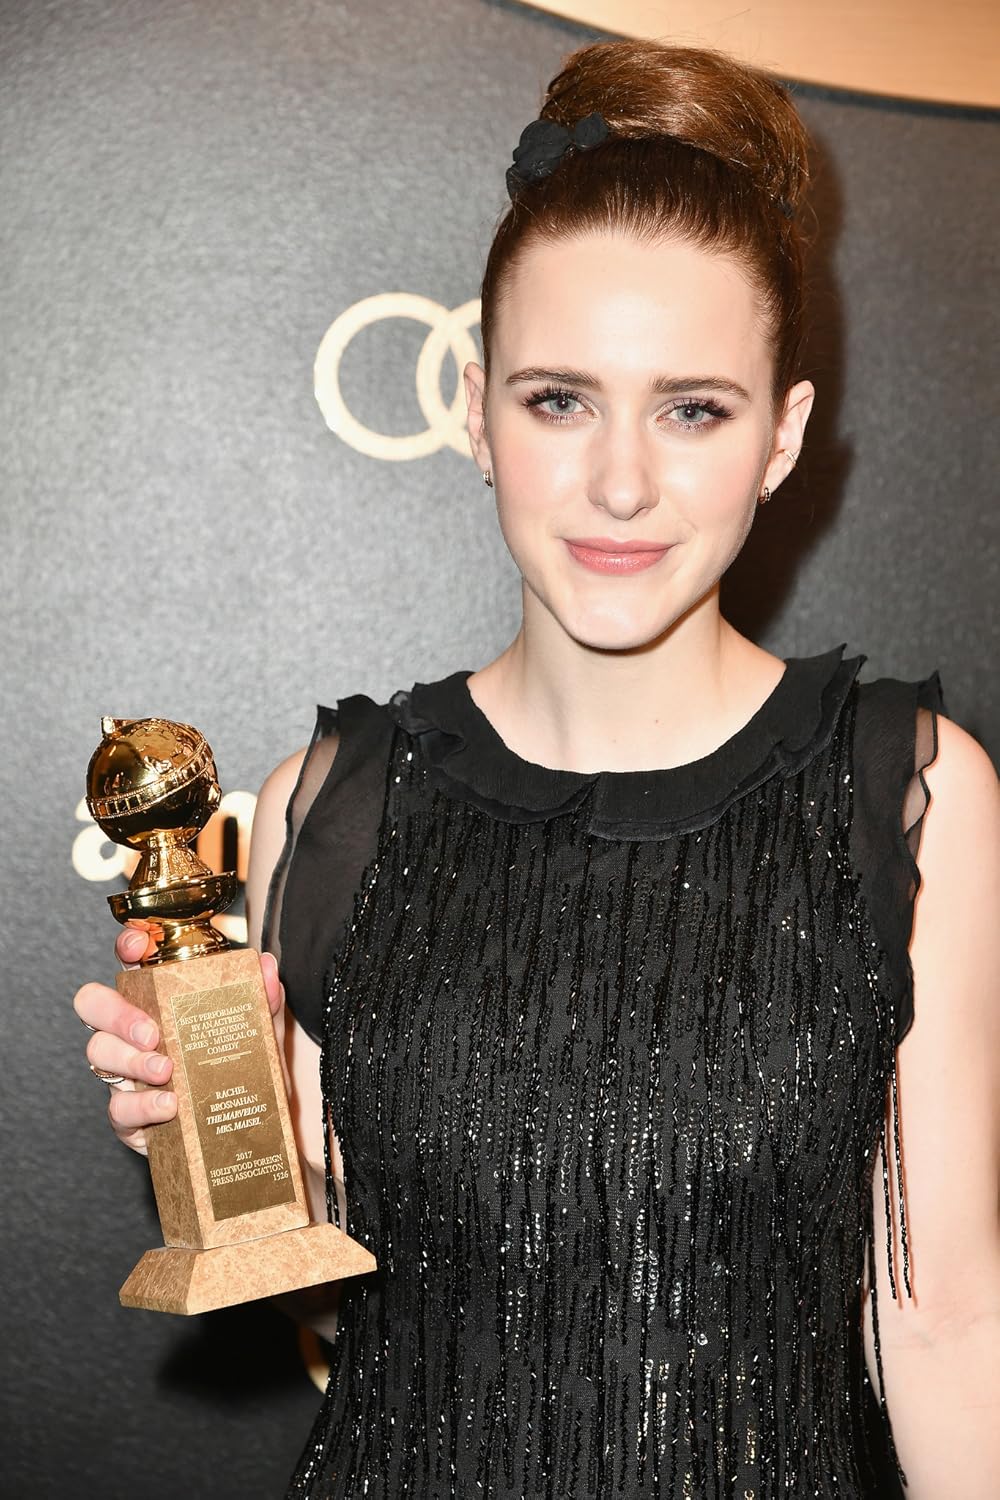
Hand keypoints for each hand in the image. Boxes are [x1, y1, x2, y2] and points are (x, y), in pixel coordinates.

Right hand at [73, 927, 285, 1155]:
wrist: (249, 1127)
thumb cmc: (241, 1069)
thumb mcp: (259, 1032)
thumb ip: (262, 1000)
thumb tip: (265, 965)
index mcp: (160, 1002)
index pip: (131, 965)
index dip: (126, 949)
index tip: (137, 947)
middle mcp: (133, 1032)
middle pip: (95, 1006)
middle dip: (118, 1014)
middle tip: (151, 1033)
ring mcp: (125, 1073)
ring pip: (100, 1054)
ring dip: (132, 1061)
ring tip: (166, 1071)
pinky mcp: (128, 1115)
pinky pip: (119, 1107)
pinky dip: (143, 1106)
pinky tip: (168, 1106)